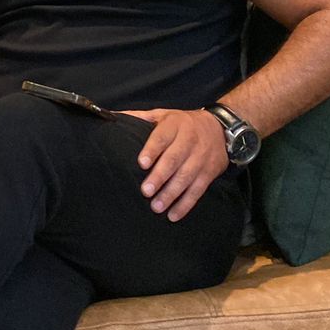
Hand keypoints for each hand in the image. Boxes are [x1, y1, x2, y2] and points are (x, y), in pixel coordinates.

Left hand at [128, 107, 228, 221]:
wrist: (220, 128)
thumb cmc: (182, 123)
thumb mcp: (163, 114)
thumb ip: (139, 117)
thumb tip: (109, 116)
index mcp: (175, 125)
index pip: (162, 137)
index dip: (152, 150)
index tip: (141, 163)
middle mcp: (189, 141)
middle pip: (174, 159)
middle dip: (160, 176)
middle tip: (145, 191)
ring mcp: (201, 158)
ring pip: (186, 177)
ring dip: (171, 194)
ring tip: (156, 206)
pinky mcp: (209, 173)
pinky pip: (198, 190)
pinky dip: (186, 204)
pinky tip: (173, 215)